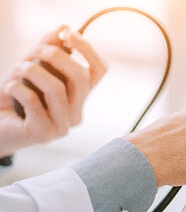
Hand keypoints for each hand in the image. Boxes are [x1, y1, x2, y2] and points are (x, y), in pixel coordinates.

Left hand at [0, 25, 106, 156]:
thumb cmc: (13, 94)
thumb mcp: (30, 63)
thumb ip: (47, 47)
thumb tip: (65, 26)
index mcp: (79, 96)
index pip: (99, 71)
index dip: (88, 50)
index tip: (68, 34)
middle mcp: (76, 112)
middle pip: (81, 78)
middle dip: (55, 56)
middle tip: (34, 51)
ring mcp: (62, 126)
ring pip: (57, 90)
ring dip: (32, 71)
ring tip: (17, 69)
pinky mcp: (44, 134)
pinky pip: (34, 102)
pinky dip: (17, 87)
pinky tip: (9, 88)